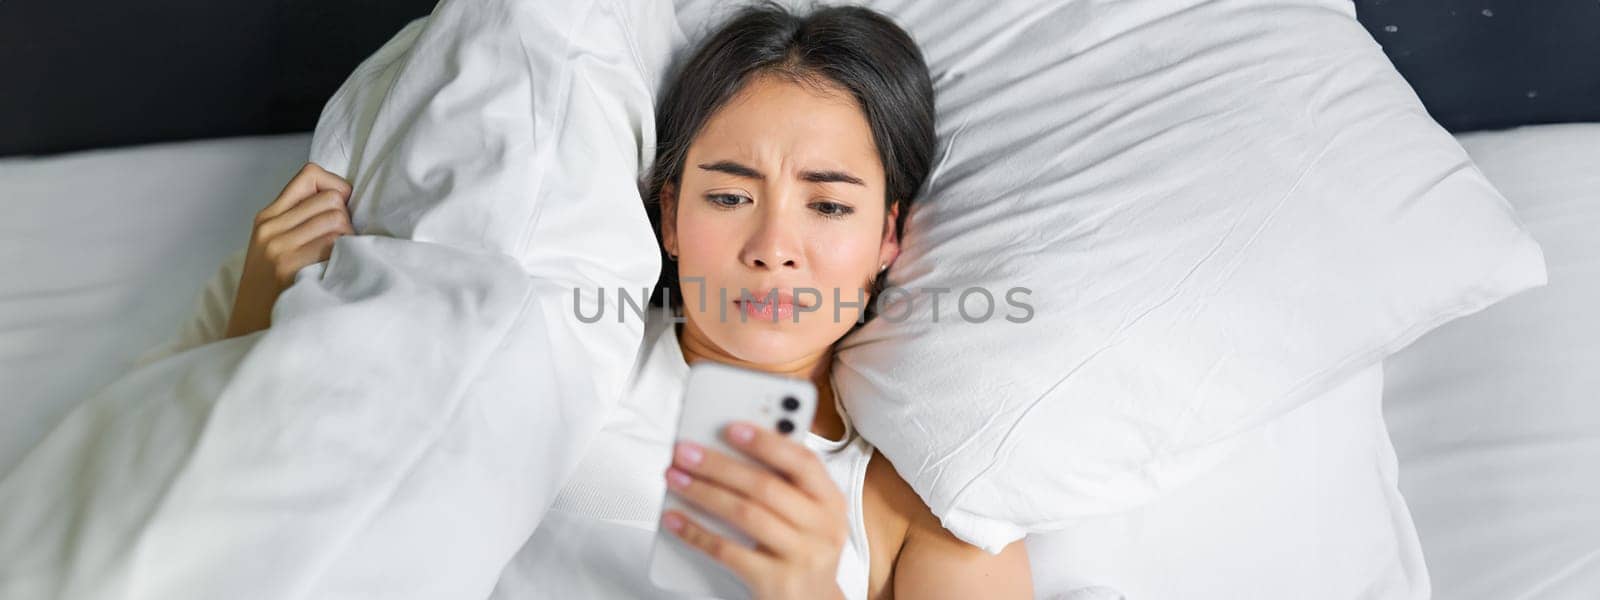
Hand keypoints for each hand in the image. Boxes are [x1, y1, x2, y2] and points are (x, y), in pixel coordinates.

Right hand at [224, 162, 353, 338]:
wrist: (248, 332)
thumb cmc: (273, 292)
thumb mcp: (275, 249)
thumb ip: (300, 222)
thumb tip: (344, 201)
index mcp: (268, 217)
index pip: (311, 174)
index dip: (336, 187)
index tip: (341, 210)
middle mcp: (270, 227)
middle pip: (331, 199)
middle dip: (346, 220)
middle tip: (341, 246)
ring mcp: (277, 246)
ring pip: (337, 220)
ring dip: (349, 240)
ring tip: (338, 260)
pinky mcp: (287, 266)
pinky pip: (334, 245)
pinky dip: (344, 257)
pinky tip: (335, 273)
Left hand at [662, 421, 848, 599]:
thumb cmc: (802, 551)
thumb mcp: (808, 515)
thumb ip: (783, 483)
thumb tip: (730, 451)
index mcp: (830, 501)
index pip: (802, 461)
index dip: (767, 440)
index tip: (731, 427)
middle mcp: (822, 526)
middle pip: (765, 485)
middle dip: (719, 465)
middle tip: (685, 452)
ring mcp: (802, 556)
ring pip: (744, 514)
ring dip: (703, 492)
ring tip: (675, 478)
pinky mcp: (776, 581)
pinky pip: (728, 551)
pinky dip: (696, 533)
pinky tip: (675, 520)